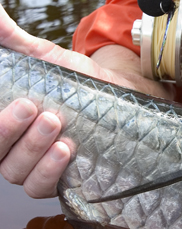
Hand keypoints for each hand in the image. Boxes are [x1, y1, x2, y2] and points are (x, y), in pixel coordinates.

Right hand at [0, 6, 173, 197]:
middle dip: (10, 132)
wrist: (123, 98)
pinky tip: (67, 150)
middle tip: (33, 108)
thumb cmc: (80, 82)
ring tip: (55, 125)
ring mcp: (39, 168)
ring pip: (19, 174)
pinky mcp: (64, 182)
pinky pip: (46, 188)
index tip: (18, 103)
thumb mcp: (46, 58)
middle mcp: (17, 149)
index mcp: (8, 123)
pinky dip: (52, 172)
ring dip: (34, 151)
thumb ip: (14, 40)